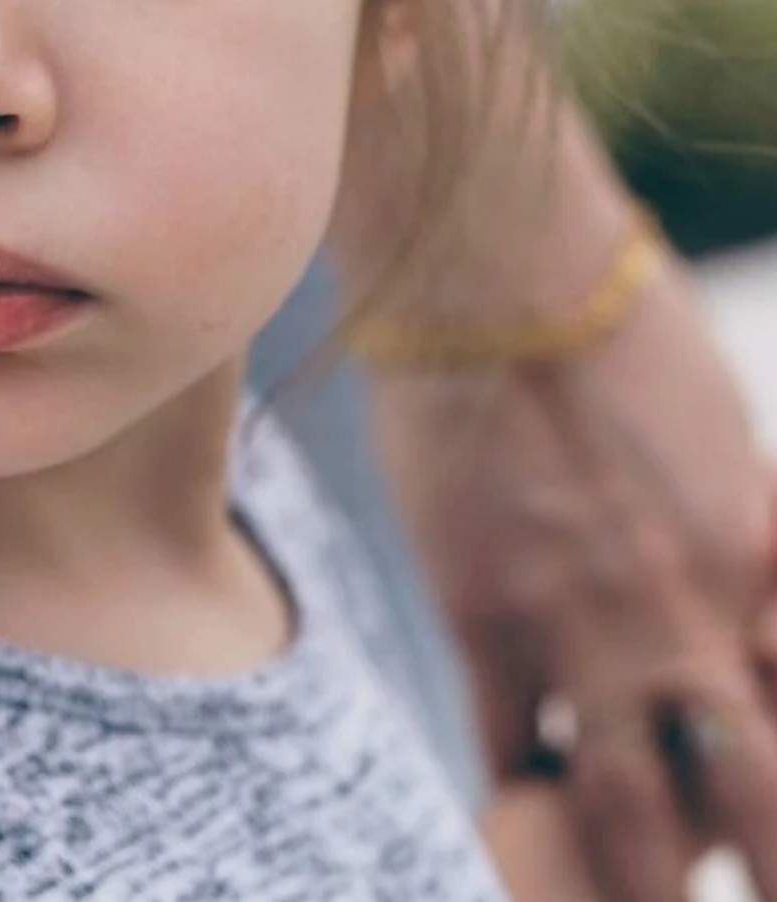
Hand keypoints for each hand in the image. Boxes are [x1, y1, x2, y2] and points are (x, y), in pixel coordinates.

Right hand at [370, 258, 776, 901]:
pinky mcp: (479, 612)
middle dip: (755, 866)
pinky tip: (515, 828)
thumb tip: (738, 607)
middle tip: (738, 894)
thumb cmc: (613, 329)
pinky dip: (513, 802)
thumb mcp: (717, 434)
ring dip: (635, 877)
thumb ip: (740, 533)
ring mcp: (575, 622)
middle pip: (741, 793)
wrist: (497, 274)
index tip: (771, 828)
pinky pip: (499, 745)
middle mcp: (682, 613)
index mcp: (757, 561)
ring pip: (619, 803)